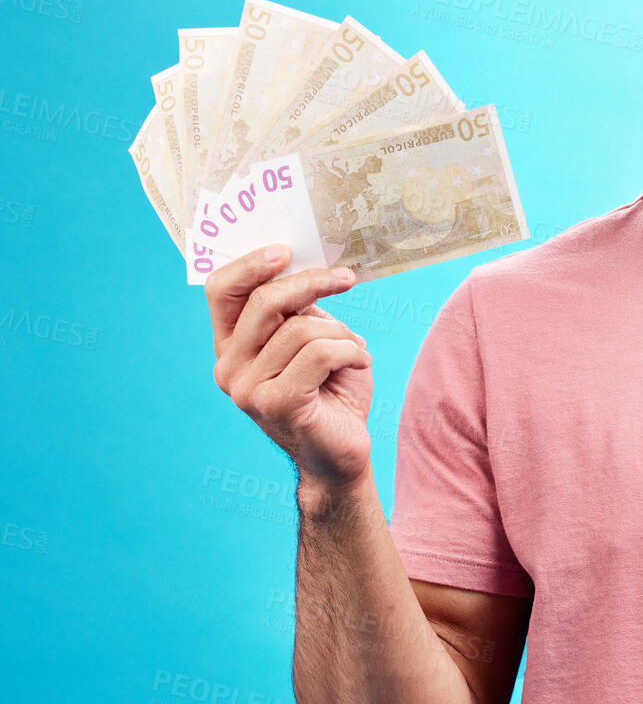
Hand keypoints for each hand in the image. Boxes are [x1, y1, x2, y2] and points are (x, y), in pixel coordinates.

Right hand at [206, 245, 372, 489]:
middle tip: (346, 278)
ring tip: (354, 351)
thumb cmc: (331, 392)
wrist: (341, 452)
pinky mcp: (276, 404)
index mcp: (231, 346)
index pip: (221, 291)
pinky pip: (321, 354)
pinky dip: (351, 352)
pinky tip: (360, 364)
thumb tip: (305, 264)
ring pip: (302, 329)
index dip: (250, 264)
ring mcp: (247, 389)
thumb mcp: (313, 340)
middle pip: (264, 302)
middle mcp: (229, 367)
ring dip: (342, 333)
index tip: (286, 250)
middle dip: (312, 283)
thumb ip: (298, 310)